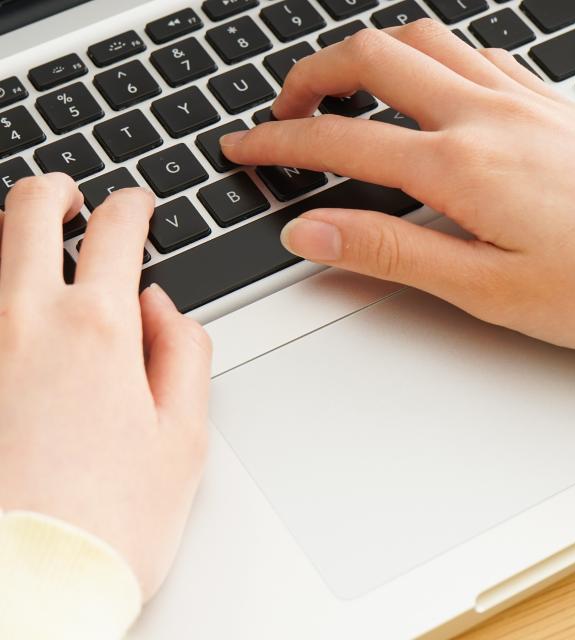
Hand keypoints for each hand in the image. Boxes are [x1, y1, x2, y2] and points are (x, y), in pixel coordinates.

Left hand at [0, 174, 211, 599]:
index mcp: (98, 331)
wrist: (26, 591)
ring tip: (32, 242)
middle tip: (71, 197)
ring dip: (9, 230)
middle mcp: (25, 323)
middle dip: (56, 190)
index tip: (138, 206)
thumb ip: (183, 350)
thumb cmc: (108, 523)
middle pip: (29, 212)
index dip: (133, 207)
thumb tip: (161, 305)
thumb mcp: (183, 435)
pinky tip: (5, 306)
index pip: (117, 232)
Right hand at [221, 20, 574, 353]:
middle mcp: (487, 116)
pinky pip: (475, 52)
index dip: (280, 145)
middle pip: (375, 59)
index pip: (342, 142)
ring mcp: (521, 101)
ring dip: (367, 53)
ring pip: (424, 39)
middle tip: (284, 109)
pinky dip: (429, 55)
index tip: (244, 147)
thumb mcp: (482, 288)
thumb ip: (389, 252)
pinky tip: (425, 81)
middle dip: (312, 76)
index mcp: (461, 167)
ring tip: (340, 86)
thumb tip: (310, 233)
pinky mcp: (548, 103)